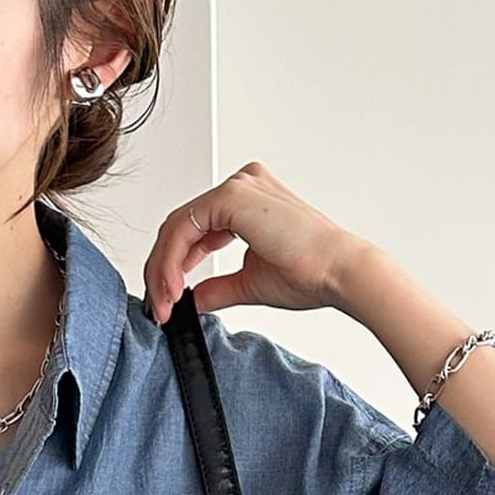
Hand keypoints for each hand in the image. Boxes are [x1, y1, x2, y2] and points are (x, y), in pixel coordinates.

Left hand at [143, 161, 371, 322]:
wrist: (336, 273)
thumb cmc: (310, 273)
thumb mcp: (249, 283)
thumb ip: (217, 287)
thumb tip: (192, 299)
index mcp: (246, 201)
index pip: (192, 229)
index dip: (172, 267)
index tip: (166, 301)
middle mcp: (242, 186)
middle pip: (180, 226)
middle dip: (161, 270)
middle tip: (158, 307)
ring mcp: (237, 186)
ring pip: (177, 227)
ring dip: (162, 270)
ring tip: (164, 304)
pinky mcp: (233, 197)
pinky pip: (185, 228)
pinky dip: (171, 261)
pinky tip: (174, 289)